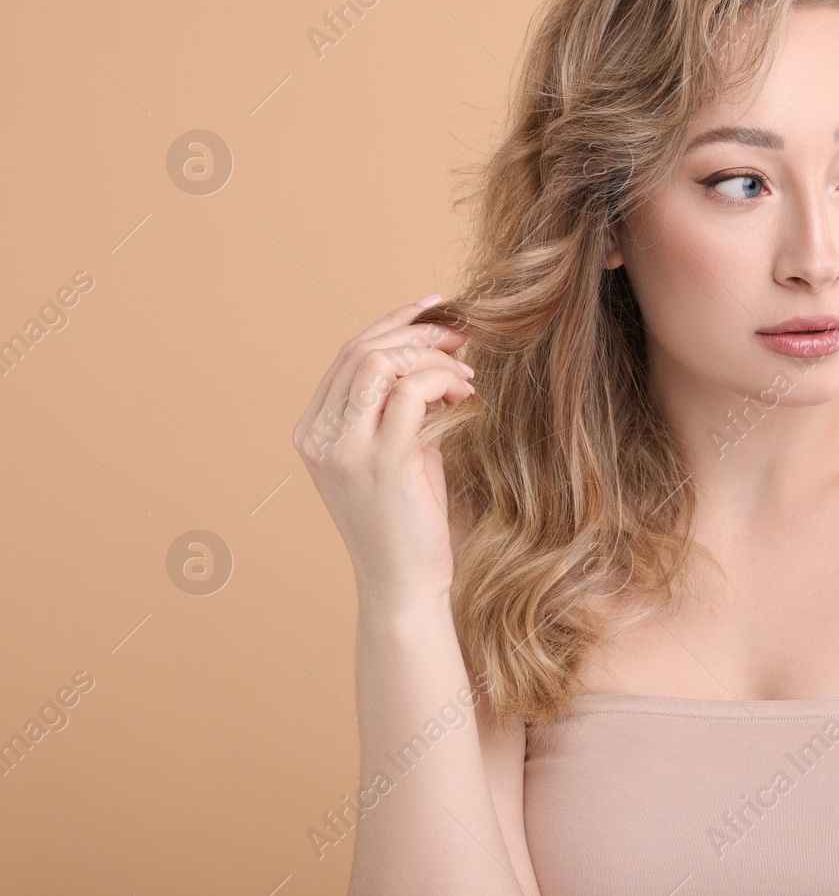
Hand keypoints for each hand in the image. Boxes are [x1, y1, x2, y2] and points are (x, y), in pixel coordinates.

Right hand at [291, 294, 475, 606]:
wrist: (404, 585)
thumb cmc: (408, 521)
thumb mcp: (397, 452)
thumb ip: (401, 407)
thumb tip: (436, 353)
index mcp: (314, 431)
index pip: (348, 354)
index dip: (394, 323)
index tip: (436, 311)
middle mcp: (320, 436)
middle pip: (362, 349)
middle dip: (417, 330)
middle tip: (462, 333)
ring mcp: (346, 449)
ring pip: (382, 362)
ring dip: (433, 355)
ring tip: (467, 372)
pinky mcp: (383, 462)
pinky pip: (413, 392)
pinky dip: (444, 380)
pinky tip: (467, 396)